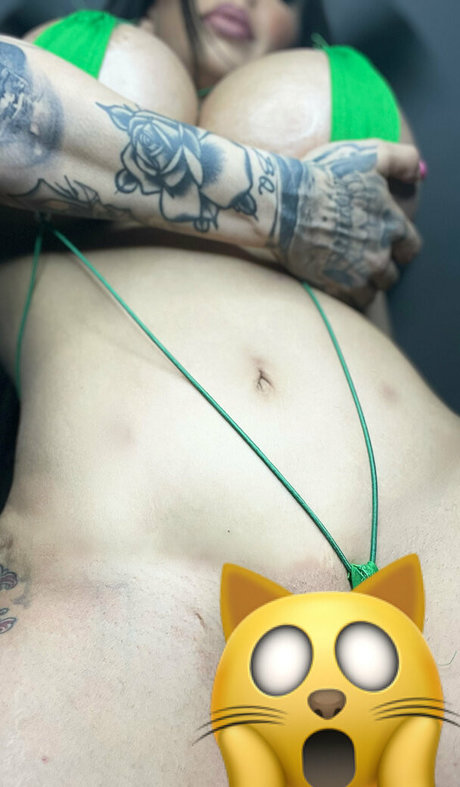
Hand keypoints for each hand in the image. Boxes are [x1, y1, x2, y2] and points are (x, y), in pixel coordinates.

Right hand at [279, 140, 422, 307]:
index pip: (410, 247)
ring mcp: (357, 276)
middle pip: (390, 275)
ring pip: (370, 292)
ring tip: (343, 270)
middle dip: (379, 267)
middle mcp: (379, 256)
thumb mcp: (369, 155)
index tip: (384, 242)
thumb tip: (419, 174)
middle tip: (359, 256)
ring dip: (361, 283)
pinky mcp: (334, 289)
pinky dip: (342, 293)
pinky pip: (348, 302)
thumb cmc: (324, 176)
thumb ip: (402, 160)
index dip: (398, 246)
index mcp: (392, 226)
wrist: (284, 204)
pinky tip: (329, 279)